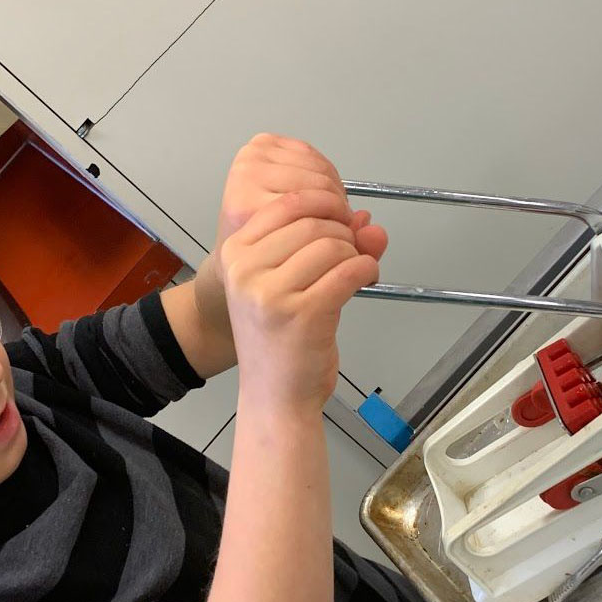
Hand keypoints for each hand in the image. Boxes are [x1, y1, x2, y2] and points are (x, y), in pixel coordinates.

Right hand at [219, 188, 380, 411]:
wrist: (274, 397)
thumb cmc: (279, 342)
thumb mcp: (288, 283)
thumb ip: (323, 244)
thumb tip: (367, 219)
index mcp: (234, 254)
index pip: (287, 204)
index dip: (325, 204)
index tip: (341, 219)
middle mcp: (246, 270)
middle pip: (313, 223)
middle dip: (344, 233)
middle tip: (352, 253)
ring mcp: (272, 293)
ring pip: (333, 244)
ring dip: (356, 254)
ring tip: (356, 272)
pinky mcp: (304, 314)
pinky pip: (349, 271)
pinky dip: (367, 270)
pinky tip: (366, 279)